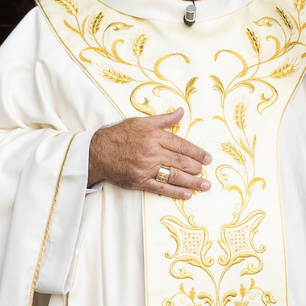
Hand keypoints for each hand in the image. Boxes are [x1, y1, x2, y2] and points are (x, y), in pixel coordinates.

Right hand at [86, 109, 211, 200]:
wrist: (98, 152)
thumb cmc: (120, 135)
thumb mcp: (141, 121)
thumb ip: (164, 119)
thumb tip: (181, 112)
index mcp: (154, 136)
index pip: (181, 145)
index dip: (197, 152)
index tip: (208, 158)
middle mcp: (152, 152)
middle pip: (180, 161)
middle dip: (196, 167)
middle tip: (206, 171)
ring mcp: (146, 168)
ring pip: (174, 176)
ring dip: (192, 182)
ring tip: (204, 185)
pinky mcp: (140, 181)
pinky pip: (161, 188)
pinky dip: (175, 192)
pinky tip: (187, 194)